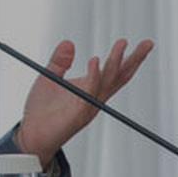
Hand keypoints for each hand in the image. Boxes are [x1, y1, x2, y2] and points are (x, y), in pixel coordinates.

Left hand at [16, 38, 153, 168]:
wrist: (30, 134)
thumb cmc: (40, 110)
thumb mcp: (49, 78)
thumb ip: (60, 61)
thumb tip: (68, 42)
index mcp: (90, 89)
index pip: (115, 73)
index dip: (128, 58)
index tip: (141, 43)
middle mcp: (94, 98)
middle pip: (119, 77)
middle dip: (134, 60)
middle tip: (148, 43)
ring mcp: (87, 106)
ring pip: (106, 82)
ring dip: (114, 62)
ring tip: (121, 44)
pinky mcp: (77, 114)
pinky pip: (88, 93)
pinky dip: (93, 76)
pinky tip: (95, 61)